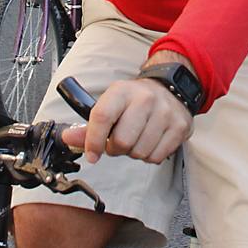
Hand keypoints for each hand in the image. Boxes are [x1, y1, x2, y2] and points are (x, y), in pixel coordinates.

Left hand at [61, 78, 191, 165]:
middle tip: (119, 142)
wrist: (171, 90)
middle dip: (116, 149)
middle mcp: (145, 99)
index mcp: (122, 91)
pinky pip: (156, 157)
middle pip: (122, 141)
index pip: (102, 117)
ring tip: (136, 139)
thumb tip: (68, 139)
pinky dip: (149, 156)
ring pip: (140, 152)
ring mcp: (165, 113)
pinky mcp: (180, 127)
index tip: (92, 154)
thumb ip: (89, 126)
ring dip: (133, 153)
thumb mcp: (111, 104)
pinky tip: (150, 141)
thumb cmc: (135, 101)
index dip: (93, 141)